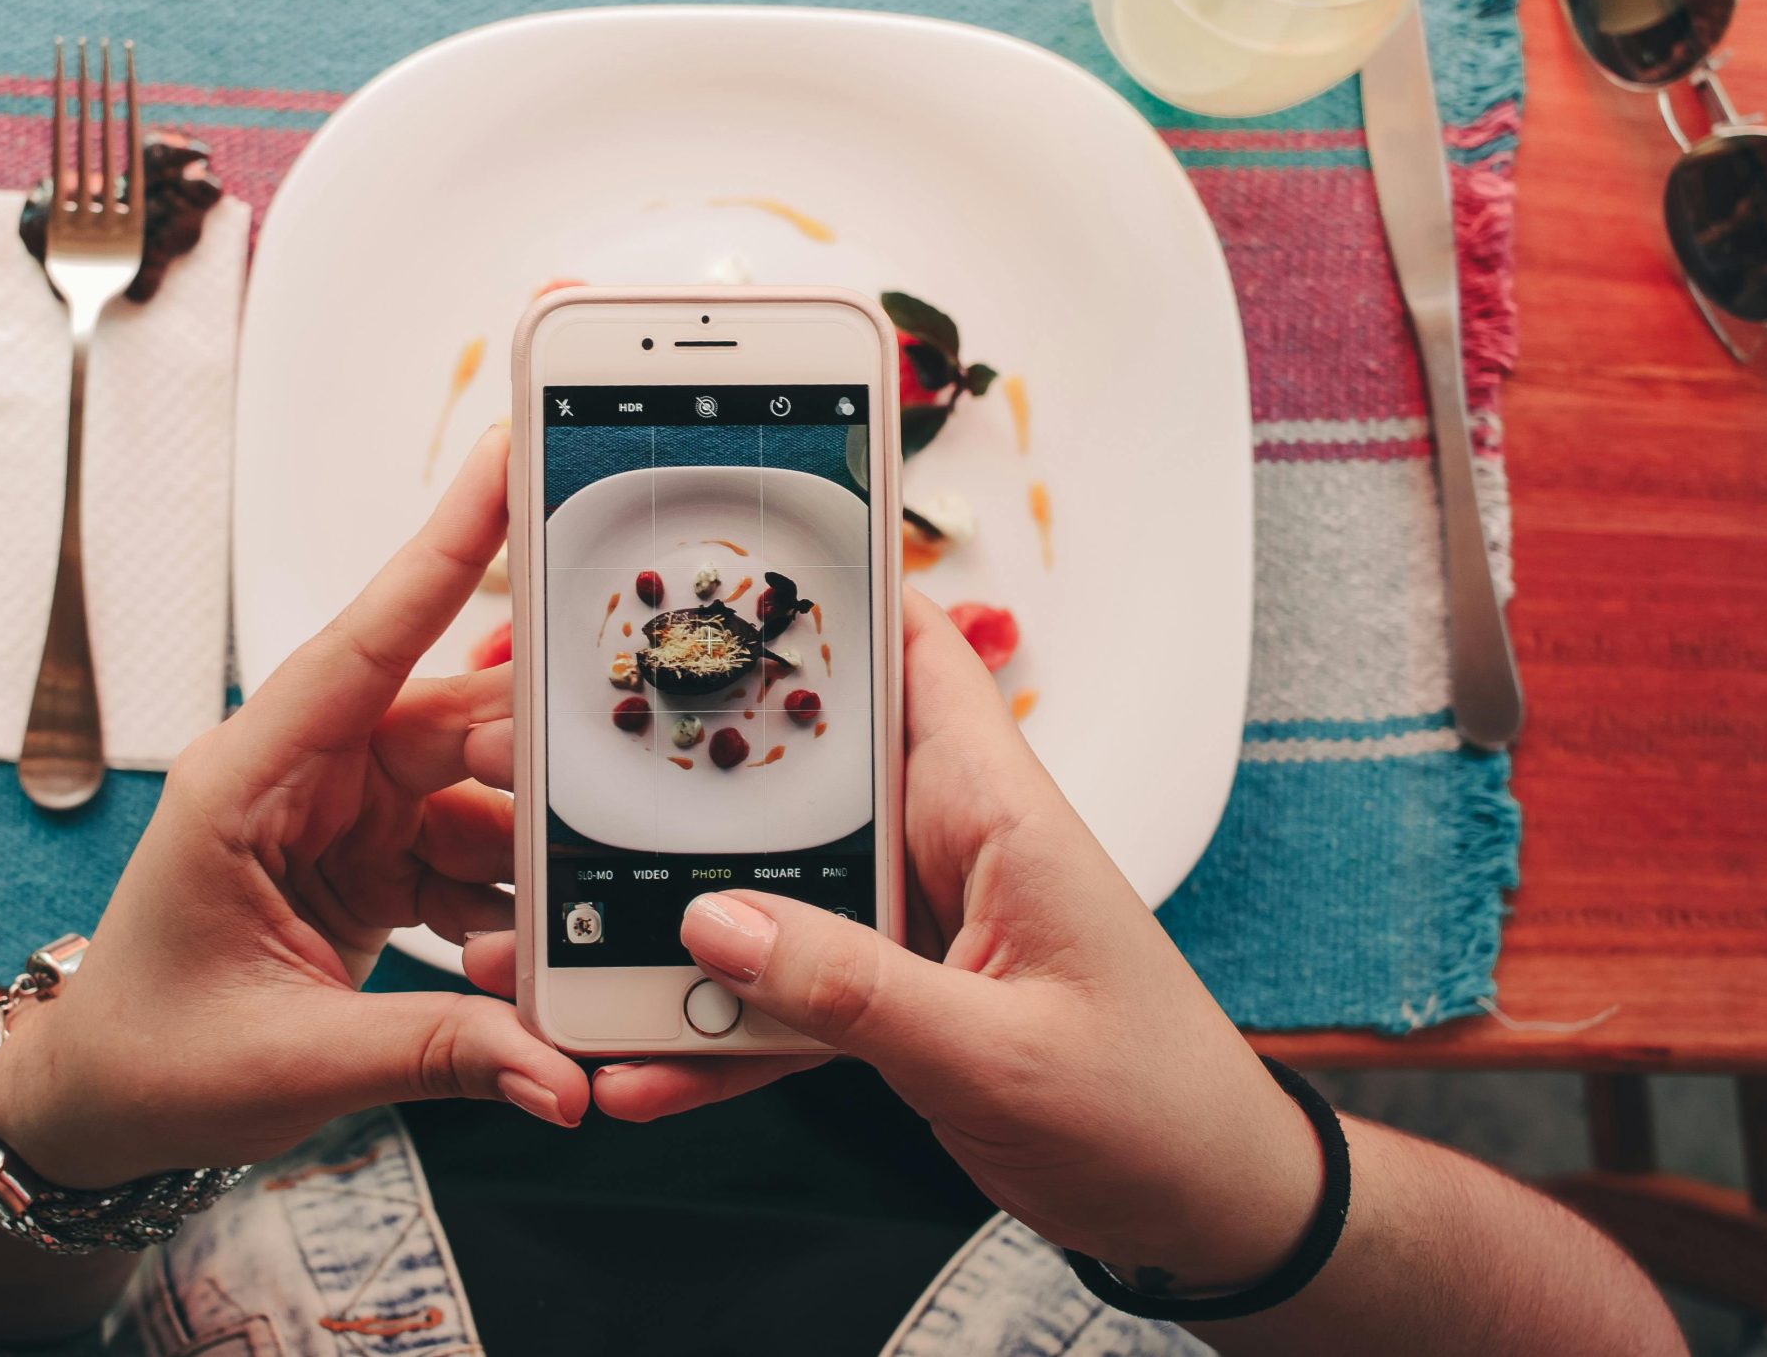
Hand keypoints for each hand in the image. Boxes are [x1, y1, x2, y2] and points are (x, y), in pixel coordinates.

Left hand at [0, 427, 585, 1186]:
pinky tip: (533, 957)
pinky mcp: (373, 859)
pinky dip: (512, 904)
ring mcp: (342, 814)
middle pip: (451, 721)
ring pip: (479, 790)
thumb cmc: (149, 1058)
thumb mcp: (291, 1062)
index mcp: (247, 779)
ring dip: (532, 855)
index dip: (442, 550)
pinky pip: (473, 854)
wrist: (100, 1106)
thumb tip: (558, 1072)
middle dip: (539, 754)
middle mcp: (302, 775)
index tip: (509, 462)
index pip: (362, 645)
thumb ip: (438, 1054)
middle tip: (624, 783)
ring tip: (570, 920)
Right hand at [466, 591, 1316, 1290]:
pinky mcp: (898, 996)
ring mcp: (915, 922)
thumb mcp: (997, 1053)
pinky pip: (786, 993)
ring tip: (561, 945)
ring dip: (677, 922)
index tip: (715, 558)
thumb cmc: (1151, 1110)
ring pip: (773, 889)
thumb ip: (856, 992)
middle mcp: (947, 846)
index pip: (915, 655)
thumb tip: (714, 926)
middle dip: (689, 767)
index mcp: (995, 813)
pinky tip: (642, 1067)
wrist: (1206, 1209)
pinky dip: (719, 1030)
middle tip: (560, 761)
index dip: (830, 590)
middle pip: (803, 770)